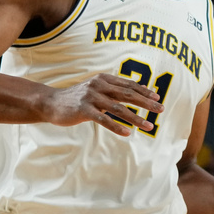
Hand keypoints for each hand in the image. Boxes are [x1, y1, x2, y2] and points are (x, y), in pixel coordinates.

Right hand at [41, 73, 163, 136]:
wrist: (51, 103)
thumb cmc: (77, 98)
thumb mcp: (96, 89)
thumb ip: (113, 89)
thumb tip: (137, 90)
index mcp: (104, 79)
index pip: (128, 85)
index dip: (144, 91)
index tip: (158, 97)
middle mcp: (99, 85)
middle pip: (127, 94)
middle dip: (146, 103)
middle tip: (161, 109)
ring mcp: (91, 97)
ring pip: (119, 108)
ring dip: (136, 118)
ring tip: (149, 126)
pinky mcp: (84, 110)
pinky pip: (104, 119)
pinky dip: (117, 127)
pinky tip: (128, 133)